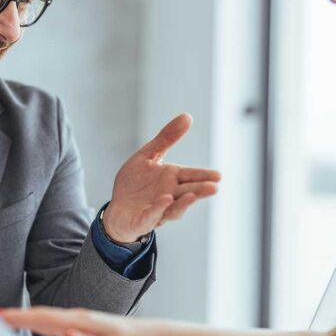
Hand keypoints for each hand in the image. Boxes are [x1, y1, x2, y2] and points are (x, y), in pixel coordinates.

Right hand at [0, 307, 160, 335]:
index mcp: (80, 322)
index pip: (44, 317)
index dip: (19, 317)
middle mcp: (76, 318)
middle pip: (38, 315)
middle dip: (14, 315)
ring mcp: (76, 321)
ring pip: (43, 319)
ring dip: (22, 319)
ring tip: (0, 323)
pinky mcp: (78, 327)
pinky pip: (51, 324)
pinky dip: (35, 325)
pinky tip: (27, 331)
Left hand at [103, 114, 220, 242]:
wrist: (118, 209)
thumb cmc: (135, 183)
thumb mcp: (148, 155)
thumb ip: (166, 138)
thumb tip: (187, 116)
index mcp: (171, 179)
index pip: (191, 176)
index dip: (204, 176)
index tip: (218, 176)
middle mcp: (169, 195)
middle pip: (187, 193)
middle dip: (200, 190)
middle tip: (214, 187)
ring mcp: (158, 210)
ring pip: (174, 208)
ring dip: (183, 203)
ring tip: (192, 196)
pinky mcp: (143, 220)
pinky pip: (152, 215)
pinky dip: (159, 208)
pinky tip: (165, 199)